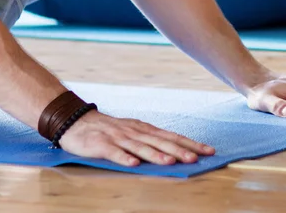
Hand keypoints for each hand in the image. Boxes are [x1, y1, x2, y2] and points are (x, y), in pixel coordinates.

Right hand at [57, 108, 214, 167]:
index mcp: (145, 129)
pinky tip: (133, 164)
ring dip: (156, 154)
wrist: (77, 121)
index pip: (172, 136)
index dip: (190, 143)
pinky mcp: (101, 145)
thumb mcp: (133, 132)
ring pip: (140, 147)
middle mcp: (135, 132)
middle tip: (195, 158)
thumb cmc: (109, 130)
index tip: (208, 150)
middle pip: (160, 142)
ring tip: (171, 161)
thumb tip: (175, 151)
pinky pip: (114, 152)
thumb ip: (151, 142)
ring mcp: (118, 138)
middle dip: (179, 150)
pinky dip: (124, 157)